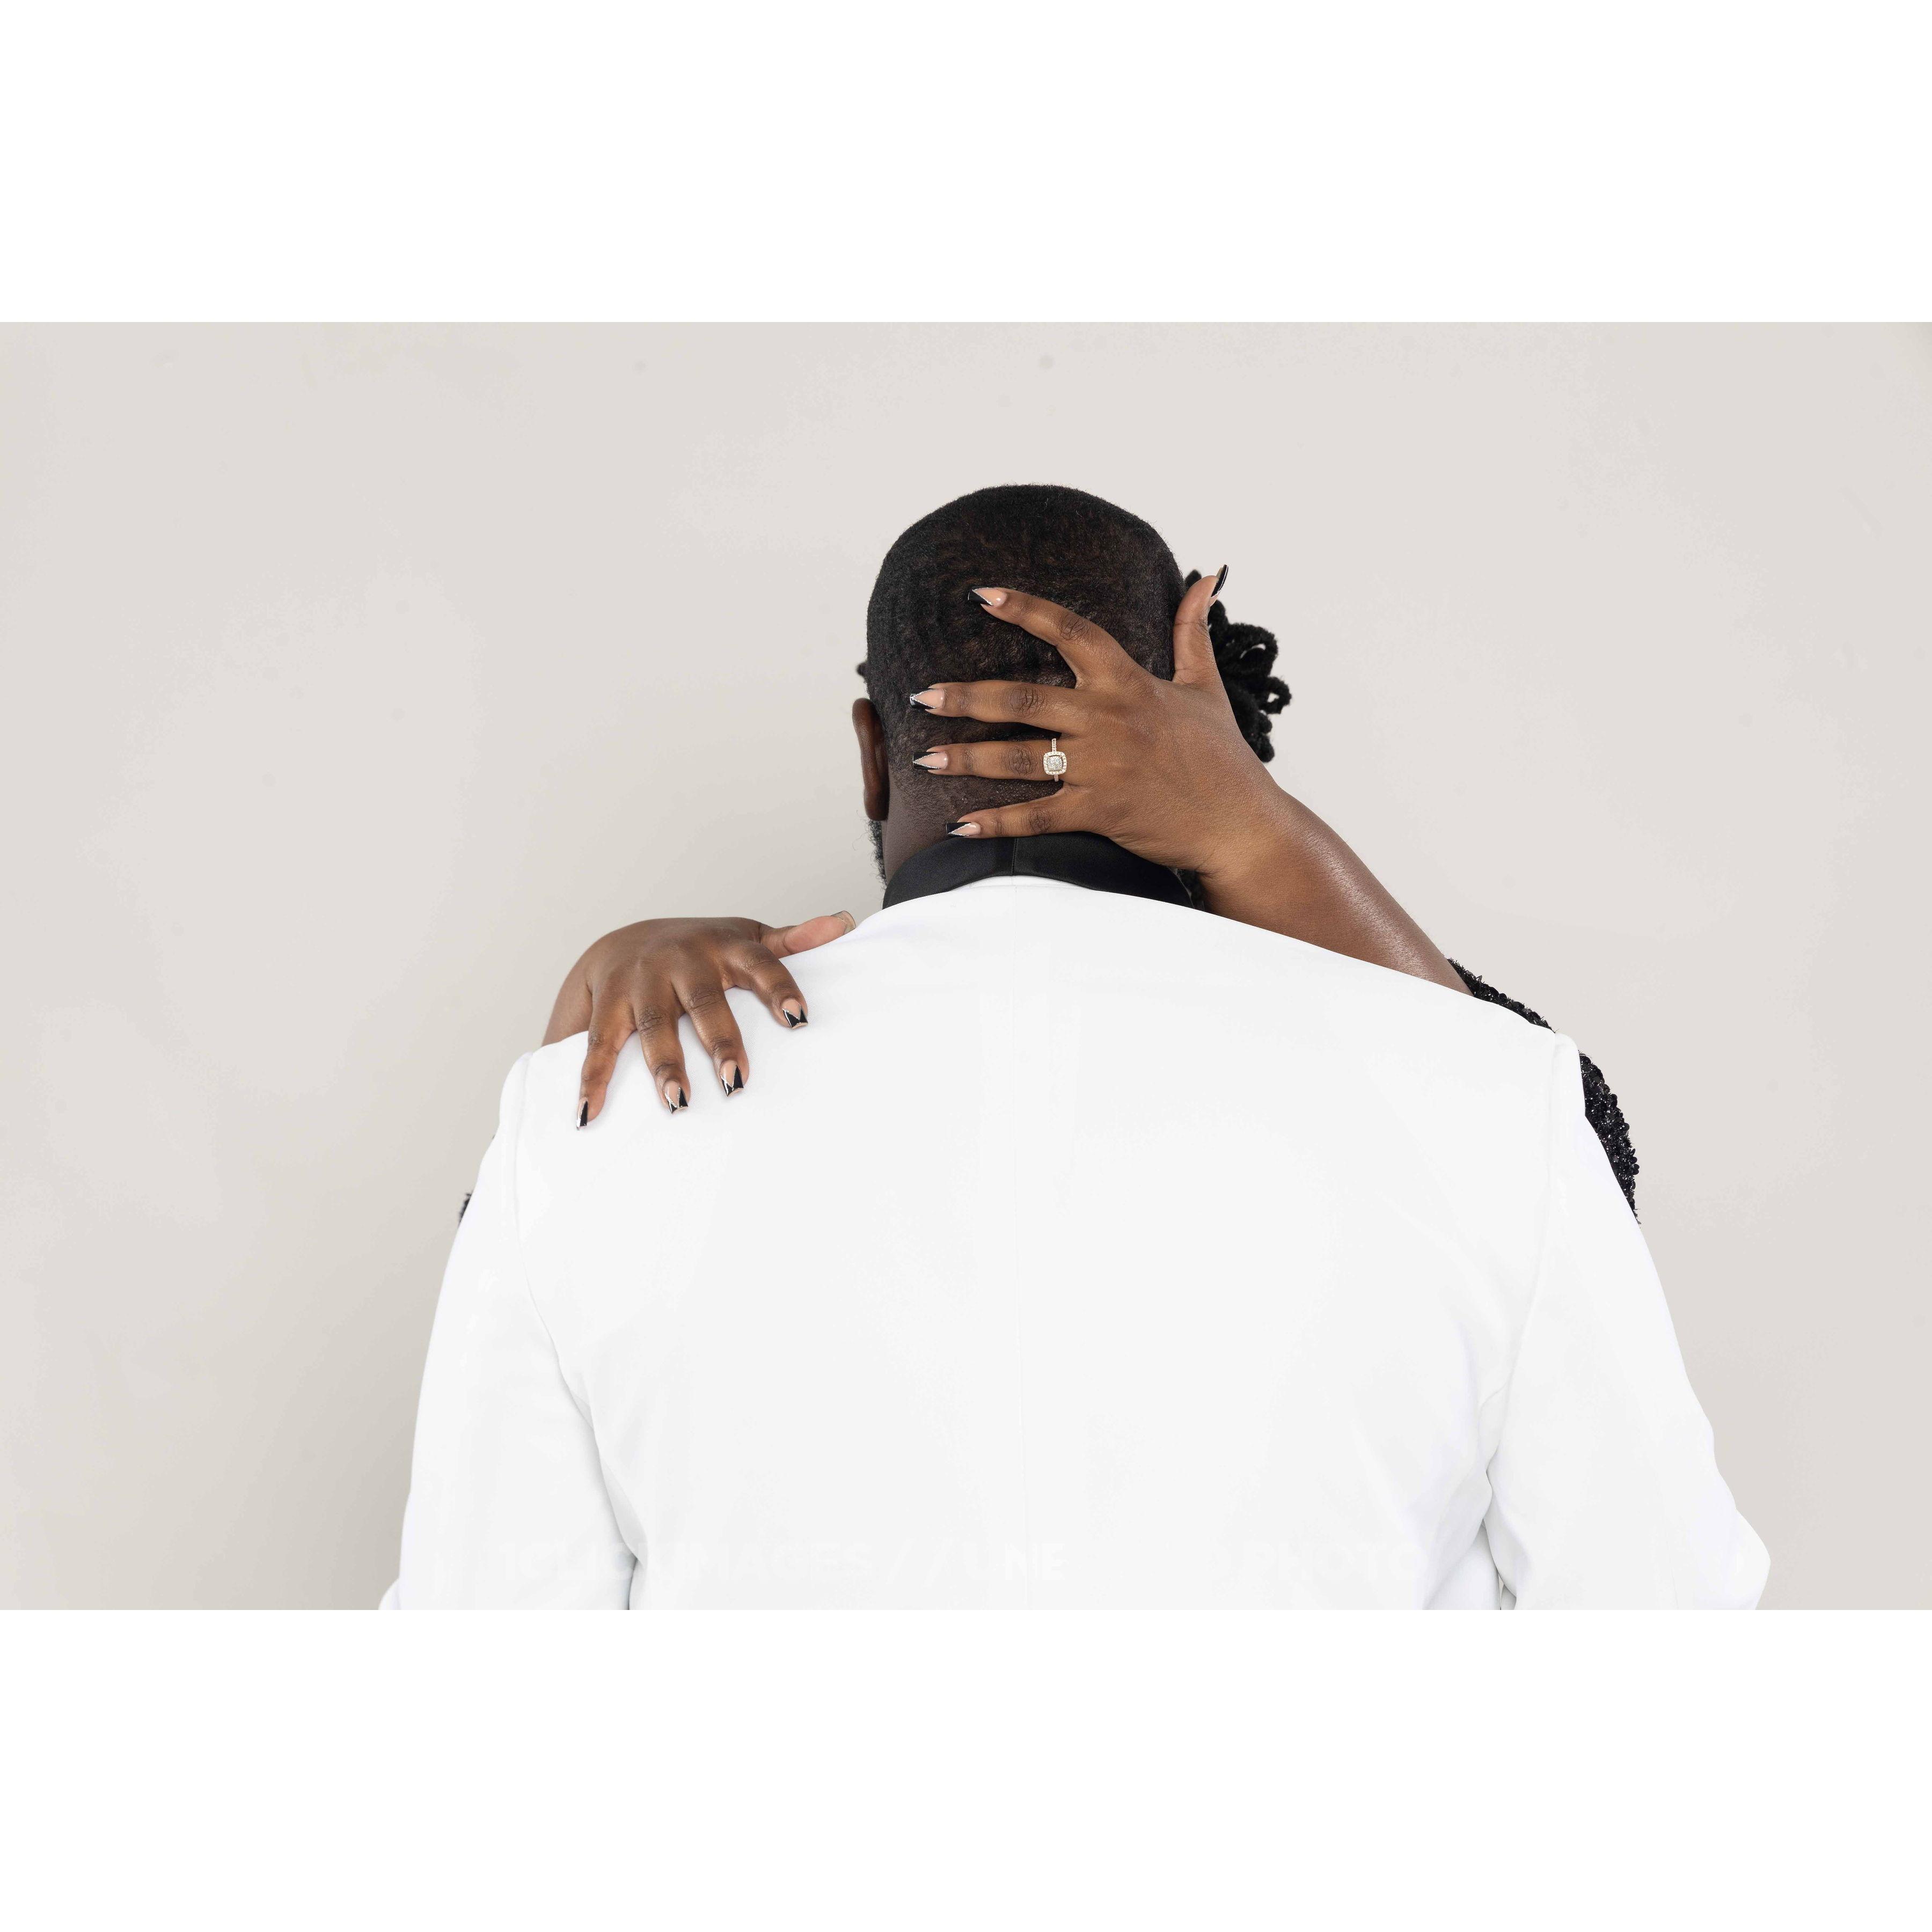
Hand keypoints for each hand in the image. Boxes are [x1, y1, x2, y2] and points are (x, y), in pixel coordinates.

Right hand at [544, 912, 855, 1122]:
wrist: (622, 941)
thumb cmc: (699, 949)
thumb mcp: (746, 938)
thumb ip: (792, 940)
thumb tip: (845, 923)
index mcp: (726, 946)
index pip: (762, 964)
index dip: (779, 988)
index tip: (800, 1019)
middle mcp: (682, 959)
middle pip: (705, 1002)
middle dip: (720, 1041)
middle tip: (737, 1081)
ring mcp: (642, 981)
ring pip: (654, 1025)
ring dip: (664, 1065)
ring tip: (678, 1103)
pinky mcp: (608, 1004)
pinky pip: (600, 1045)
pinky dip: (593, 1080)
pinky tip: (591, 1113)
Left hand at [912, 576, 1465, 990]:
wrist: (1241, 824)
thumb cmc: (1222, 758)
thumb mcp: (1207, 687)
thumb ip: (1192, 631)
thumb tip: (1206, 576)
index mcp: (1130, 682)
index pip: (1071, 631)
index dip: (1025, 609)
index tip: (983, 594)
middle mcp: (1110, 719)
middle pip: (1023, 697)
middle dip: (965, 696)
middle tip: (920, 694)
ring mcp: (1102, 768)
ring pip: (1018, 757)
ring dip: (966, 756)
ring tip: (925, 756)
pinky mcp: (1100, 812)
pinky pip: (1036, 817)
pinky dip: (995, 822)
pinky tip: (958, 825)